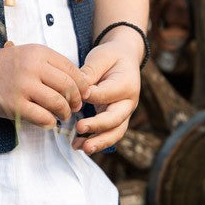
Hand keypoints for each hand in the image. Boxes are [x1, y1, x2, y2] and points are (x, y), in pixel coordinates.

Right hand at [0, 44, 90, 127]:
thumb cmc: (8, 65)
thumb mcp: (31, 54)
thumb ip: (54, 66)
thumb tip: (83, 85)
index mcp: (40, 53)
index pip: (72, 70)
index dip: (82, 85)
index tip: (83, 94)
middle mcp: (33, 68)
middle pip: (68, 87)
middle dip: (76, 100)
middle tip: (75, 107)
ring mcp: (23, 87)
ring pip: (57, 103)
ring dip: (64, 112)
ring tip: (62, 115)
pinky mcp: (15, 105)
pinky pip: (42, 117)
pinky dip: (50, 122)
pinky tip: (49, 120)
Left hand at [71, 38, 140, 154]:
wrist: (124, 59)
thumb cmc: (110, 57)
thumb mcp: (100, 57)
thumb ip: (90, 73)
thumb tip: (79, 90)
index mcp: (127, 84)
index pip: (108, 93)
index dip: (91, 96)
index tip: (75, 95)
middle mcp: (128, 102)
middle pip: (116, 119)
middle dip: (98, 126)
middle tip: (79, 128)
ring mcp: (123, 113)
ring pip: (115, 132)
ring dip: (99, 142)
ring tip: (82, 148)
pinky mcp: (116, 120)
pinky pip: (109, 134)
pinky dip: (97, 142)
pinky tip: (80, 146)